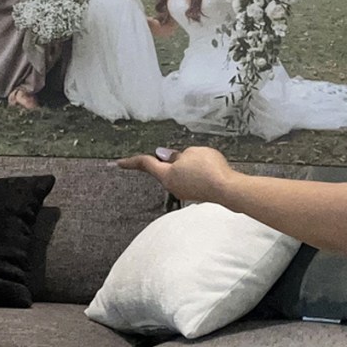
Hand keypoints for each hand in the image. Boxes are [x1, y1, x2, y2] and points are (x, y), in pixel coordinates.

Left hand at [117, 146, 237, 202]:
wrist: (227, 188)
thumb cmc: (208, 168)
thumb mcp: (191, 153)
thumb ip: (176, 155)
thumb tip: (167, 156)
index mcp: (166, 175)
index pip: (145, 164)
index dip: (131, 162)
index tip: (118, 163)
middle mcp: (172, 186)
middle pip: (162, 170)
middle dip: (165, 160)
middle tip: (173, 152)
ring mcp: (184, 191)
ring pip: (177, 174)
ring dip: (182, 165)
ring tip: (199, 158)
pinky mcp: (196, 193)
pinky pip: (189, 179)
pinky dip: (192, 172)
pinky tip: (205, 167)